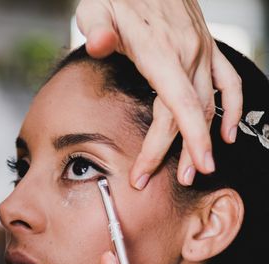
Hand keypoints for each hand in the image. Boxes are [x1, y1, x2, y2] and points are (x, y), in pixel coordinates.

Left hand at [76, 0, 242, 188]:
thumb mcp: (97, 9)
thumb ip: (98, 29)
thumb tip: (100, 44)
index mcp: (160, 52)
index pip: (174, 109)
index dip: (169, 146)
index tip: (158, 173)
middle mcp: (187, 54)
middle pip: (188, 115)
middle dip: (181, 154)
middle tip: (167, 182)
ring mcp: (201, 51)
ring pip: (208, 104)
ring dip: (203, 140)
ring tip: (195, 170)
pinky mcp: (207, 47)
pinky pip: (228, 82)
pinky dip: (232, 108)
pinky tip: (228, 134)